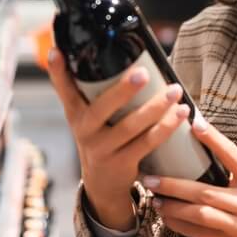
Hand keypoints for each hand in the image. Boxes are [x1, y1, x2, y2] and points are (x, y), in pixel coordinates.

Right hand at [45, 47, 189, 230]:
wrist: (102, 185)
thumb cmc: (102, 138)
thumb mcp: (91, 118)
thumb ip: (98, 92)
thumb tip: (126, 57)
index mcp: (75, 113)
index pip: (64, 89)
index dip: (58, 71)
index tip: (56, 51)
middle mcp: (84, 130)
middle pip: (102, 108)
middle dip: (123, 89)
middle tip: (144, 73)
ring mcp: (102, 149)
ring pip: (130, 126)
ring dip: (156, 107)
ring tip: (175, 91)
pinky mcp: (121, 163)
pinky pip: (147, 143)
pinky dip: (166, 127)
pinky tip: (180, 114)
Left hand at [145, 117, 236, 236]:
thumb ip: (231, 170)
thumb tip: (196, 148)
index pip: (233, 156)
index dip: (214, 139)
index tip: (195, 124)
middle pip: (206, 192)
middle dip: (174, 186)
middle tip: (150, 179)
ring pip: (200, 214)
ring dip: (173, 207)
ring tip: (156, 200)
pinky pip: (198, 233)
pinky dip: (179, 225)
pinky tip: (166, 217)